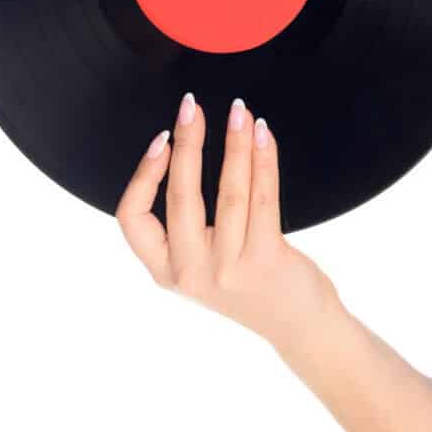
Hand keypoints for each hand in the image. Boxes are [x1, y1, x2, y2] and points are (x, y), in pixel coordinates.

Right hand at [117, 92, 344, 350]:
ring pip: (228, 192)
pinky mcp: (265, 260)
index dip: (142, 175)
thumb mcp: (203, 266)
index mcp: (166, 271)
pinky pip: (263, 198)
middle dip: (187, 143)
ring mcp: (227, 269)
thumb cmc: (251, 285)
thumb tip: (182, 153)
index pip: (131, 217)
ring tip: (239, 111)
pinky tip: (264, 133)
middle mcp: (190, 273)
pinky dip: (263, 159)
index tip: (161, 140)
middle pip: (181, 195)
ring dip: (233, 143)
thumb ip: (186, 229)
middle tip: (191, 105)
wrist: (300, 326)